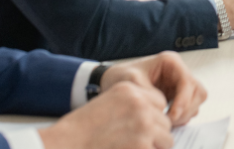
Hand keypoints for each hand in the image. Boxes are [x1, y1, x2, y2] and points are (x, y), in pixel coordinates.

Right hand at [39, 82, 171, 148]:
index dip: (153, 117)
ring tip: (132, 147)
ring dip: (154, 147)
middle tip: (133, 142)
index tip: (140, 127)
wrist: (66, 144)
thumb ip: (133, 106)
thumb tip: (158, 118)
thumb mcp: (108, 104)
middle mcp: (140, 104)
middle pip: (165, 121)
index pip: (160, 102)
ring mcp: (144, 124)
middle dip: (154, 135)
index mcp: (130, 90)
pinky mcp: (143, 145)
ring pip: (166, 139)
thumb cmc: (83, 130)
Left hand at [100, 52, 206, 126]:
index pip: (188, 82)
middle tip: (170, 121)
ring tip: (167, 121)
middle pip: (198, 91)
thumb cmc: (120, 77)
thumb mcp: (131, 82)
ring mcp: (179, 83)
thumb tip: (165, 108)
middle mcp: (178, 71)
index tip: (172, 115)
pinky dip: (182, 116)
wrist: (111, 81)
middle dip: (186, 108)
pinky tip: (167, 119)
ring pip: (196, 100)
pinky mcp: (177, 95)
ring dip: (185, 113)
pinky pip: (189, 107)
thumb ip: (149, 94)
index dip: (183, 100)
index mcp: (170, 61)